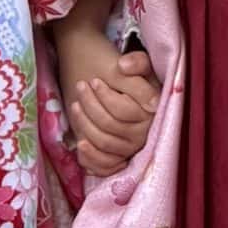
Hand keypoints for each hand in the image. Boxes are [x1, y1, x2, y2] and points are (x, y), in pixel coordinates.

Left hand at [60, 32, 161, 179]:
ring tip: (74, 105)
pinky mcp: (119, 159)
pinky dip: (91, 158)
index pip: (124, 111)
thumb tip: (124, 66)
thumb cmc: (129, 78)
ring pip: (104, 144)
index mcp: (152, 112)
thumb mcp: (137, 65)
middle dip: (90, 106)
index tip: (94, 81)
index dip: (106, 96)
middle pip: (110, 127)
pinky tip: (79, 142)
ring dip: (84, 125)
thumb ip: (137, 61)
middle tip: (80, 88)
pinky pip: (106, 167)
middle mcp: (144, 134)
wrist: (121, 91)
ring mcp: (131, 149)